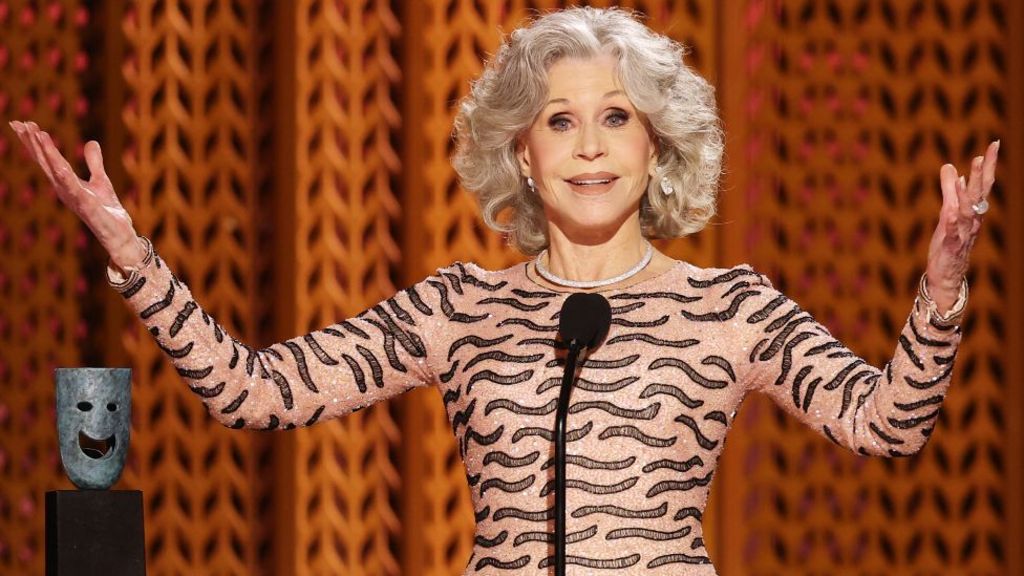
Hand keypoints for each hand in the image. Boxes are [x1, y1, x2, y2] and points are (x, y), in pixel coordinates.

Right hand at [8, 121, 145, 269]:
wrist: (119, 234)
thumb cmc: (107, 210)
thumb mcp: (100, 181)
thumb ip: (94, 163)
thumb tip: (91, 142)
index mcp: (65, 182)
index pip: (46, 159)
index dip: (34, 142)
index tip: (23, 123)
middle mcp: (64, 189)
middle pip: (44, 162)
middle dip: (32, 143)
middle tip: (19, 122)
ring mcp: (73, 197)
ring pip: (55, 170)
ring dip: (45, 152)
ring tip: (36, 132)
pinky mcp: (86, 205)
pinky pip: (73, 187)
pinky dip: (65, 175)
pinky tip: (58, 163)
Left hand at [926, 140, 999, 312]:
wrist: (947, 275)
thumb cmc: (948, 244)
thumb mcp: (946, 214)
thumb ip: (949, 192)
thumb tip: (951, 168)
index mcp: (972, 211)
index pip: (982, 185)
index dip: (988, 165)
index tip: (994, 144)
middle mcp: (972, 221)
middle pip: (979, 195)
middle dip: (982, 174)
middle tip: (986, 153)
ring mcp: (962, 233)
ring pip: (967, 211)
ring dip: (968, 193)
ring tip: (969, 175)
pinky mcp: (950, 246)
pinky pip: (952, 233)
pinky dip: (951, 223)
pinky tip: (949, 212)